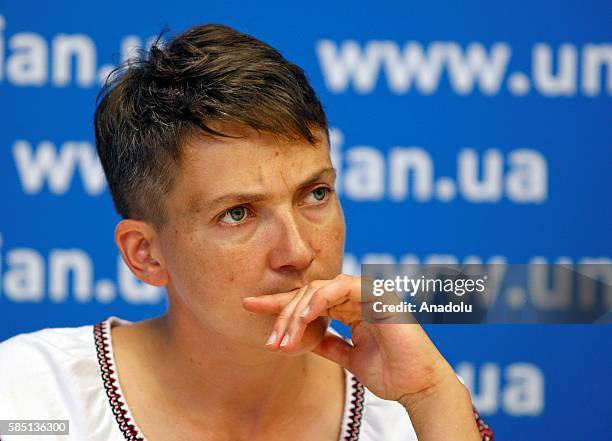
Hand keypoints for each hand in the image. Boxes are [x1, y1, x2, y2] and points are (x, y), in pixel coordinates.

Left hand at [241, 274, 457, 404]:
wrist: (418, 387)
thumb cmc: (390, 373)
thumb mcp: (347, 357)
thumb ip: (326, 343)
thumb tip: (299, 339)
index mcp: (350, 308)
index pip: (309, 301)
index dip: (279, 304)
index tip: (249, 306)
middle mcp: (356, 297)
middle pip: (308, 294)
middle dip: (283, 315)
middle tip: (270, 340)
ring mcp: (366, 293)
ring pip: (319, 290)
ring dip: (297, 313)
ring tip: (283, 338)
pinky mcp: (377, 294)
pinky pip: (341, 287)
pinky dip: (320, 299)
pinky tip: (304, 316)